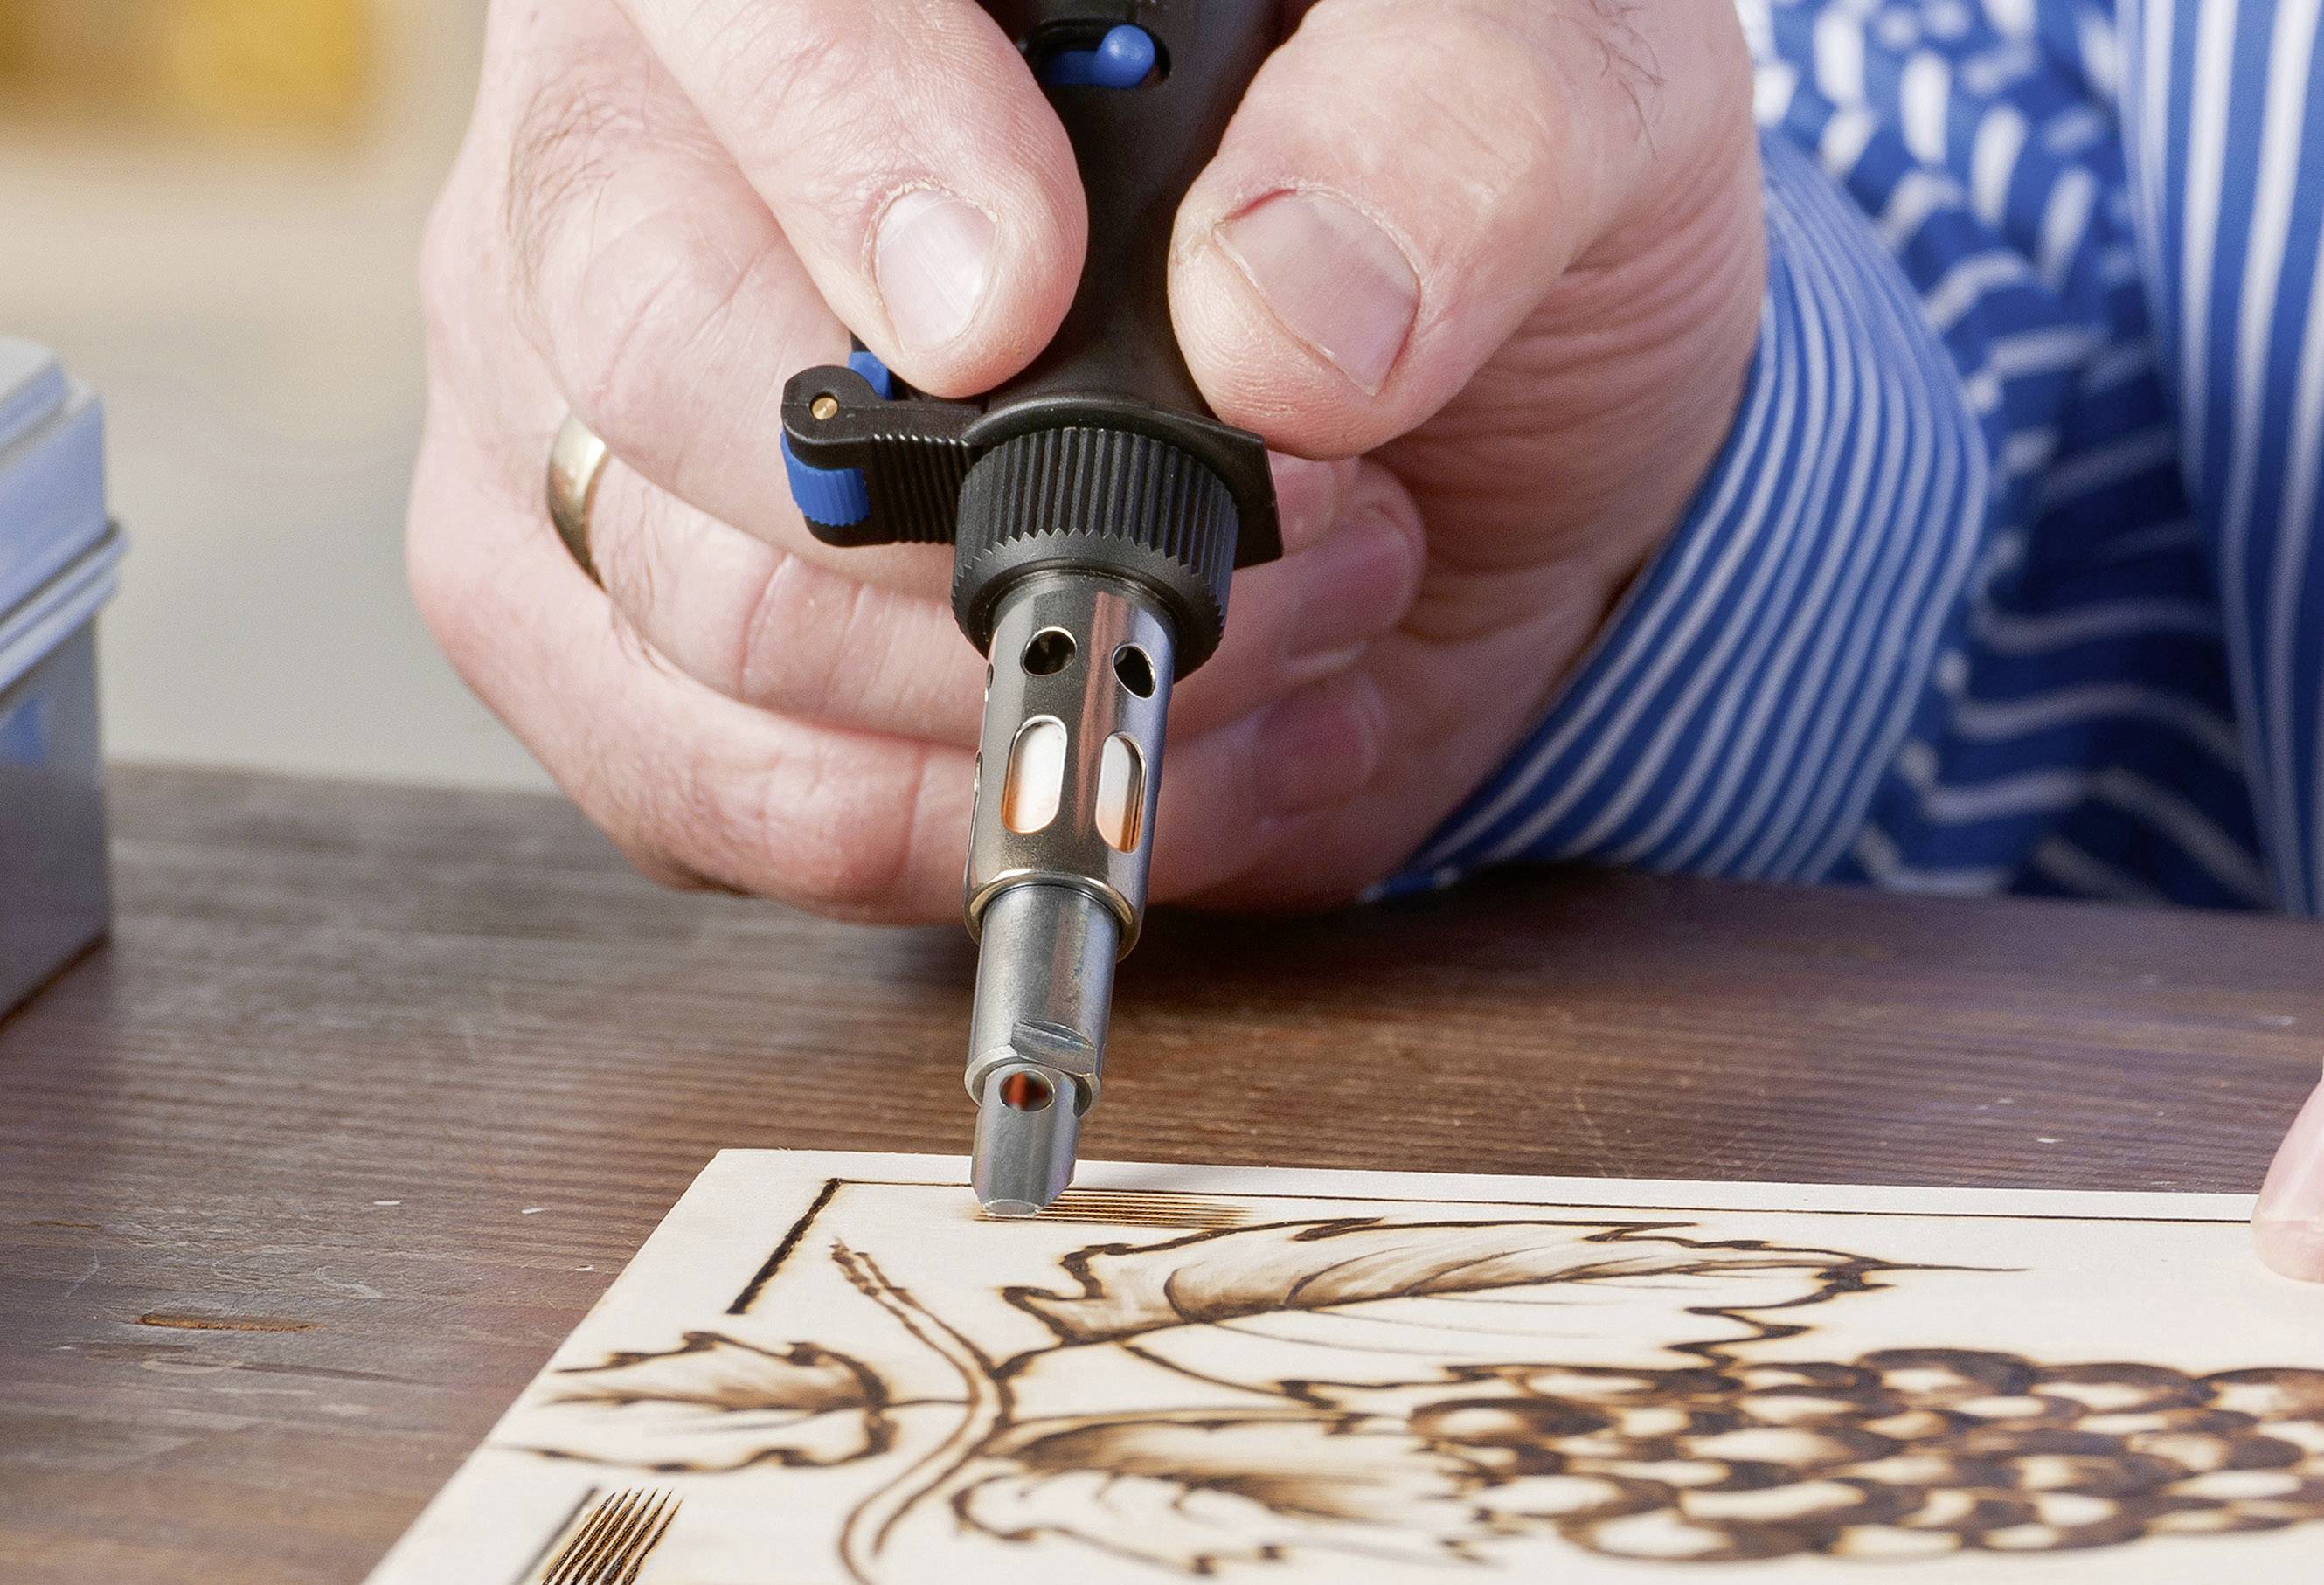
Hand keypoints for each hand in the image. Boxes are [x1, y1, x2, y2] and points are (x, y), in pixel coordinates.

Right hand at [409, 0, 1762, 919]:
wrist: (1473, 439)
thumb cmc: (1467, 220)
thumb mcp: (1566, 95)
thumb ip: (1458, 138)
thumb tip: (1273, 318)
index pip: (738, 17)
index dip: (848, 161)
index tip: (1016, 318)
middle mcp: (668, 153)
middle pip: (653, 346)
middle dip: (994, 509)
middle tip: (1284, 510)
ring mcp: (617, 399)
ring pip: (689, 603)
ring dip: (1013, 685)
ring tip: (1272, 631)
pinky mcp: (634, 623)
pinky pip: (681, 783)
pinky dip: (936, 823)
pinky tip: (1150, 756)